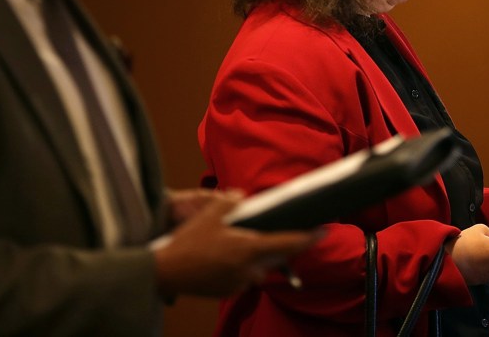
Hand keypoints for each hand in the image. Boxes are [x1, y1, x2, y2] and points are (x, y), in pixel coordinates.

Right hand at [153, 190, 319, 298]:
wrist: (164, 272)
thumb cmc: (188, 243)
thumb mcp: (210, 215)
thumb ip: (231, 201)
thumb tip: (243, 196)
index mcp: (249, 249)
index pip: (288, 244)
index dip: (309, 237)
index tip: (324, 231)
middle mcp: (249, 270)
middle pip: (273, 258)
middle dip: (273, 246)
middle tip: (259, 232)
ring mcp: (239, 284)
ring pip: (257, 268)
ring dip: (253, 256)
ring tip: (231, 244)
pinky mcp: (228, 292)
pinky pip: (243, 277)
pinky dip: (239, 267)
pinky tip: (220, 257)